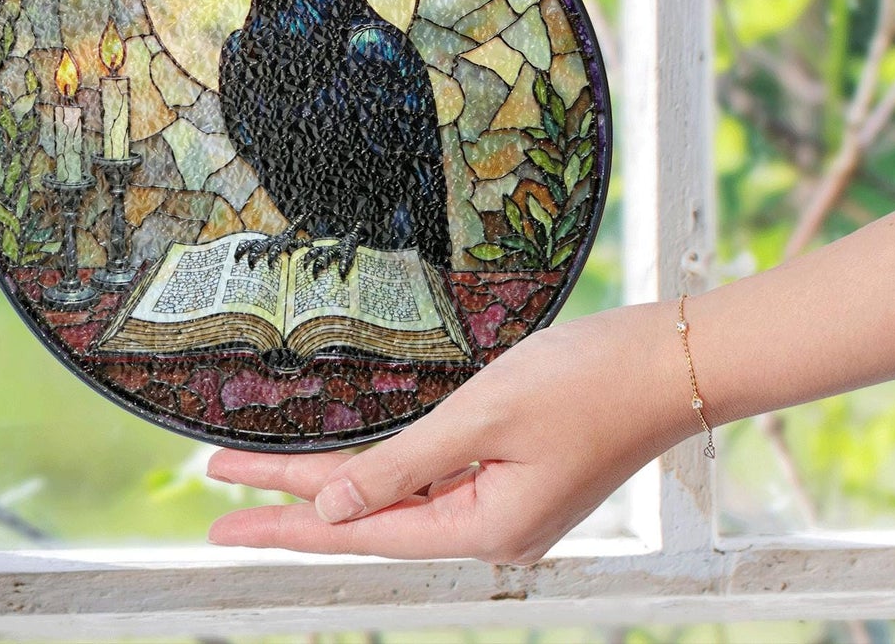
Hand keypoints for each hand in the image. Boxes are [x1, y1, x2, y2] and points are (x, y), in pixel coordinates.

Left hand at [206, 301, 693, 562]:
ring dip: (338, 490)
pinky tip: (361, 469)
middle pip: (371, 520)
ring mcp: (510, 508)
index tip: (219, 506)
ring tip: (272, 482)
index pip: (358, 526)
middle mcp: (493, 532)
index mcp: (484, 528)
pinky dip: (388, 475)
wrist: (675, 361)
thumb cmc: (586, 379)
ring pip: (401, 503)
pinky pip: (435, 484)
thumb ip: (403, 464)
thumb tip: (333, 507)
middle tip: (220, 496)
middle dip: (295, 504)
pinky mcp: (523, 479)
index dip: (284, 511)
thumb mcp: (483, 415)